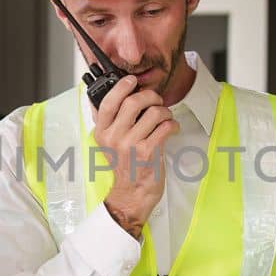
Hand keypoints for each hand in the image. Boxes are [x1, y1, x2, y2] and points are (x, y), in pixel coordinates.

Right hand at [91, 76, 177, 238]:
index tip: (132, 81)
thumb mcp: (109, 143)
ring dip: (165, 111)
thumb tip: (120, 93)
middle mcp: (114, 137)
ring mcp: (131, 145)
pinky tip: (171, 129)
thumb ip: (111, 120)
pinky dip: (173, 124)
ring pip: (154, 113)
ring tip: (165, 118)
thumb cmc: (124, 166)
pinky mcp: (148, 153)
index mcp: (102, 132)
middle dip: (151, 96)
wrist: (131, 195)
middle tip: (156, 101)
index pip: (108, 102)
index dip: (122, 86)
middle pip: (134, 101)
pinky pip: (166, 127)